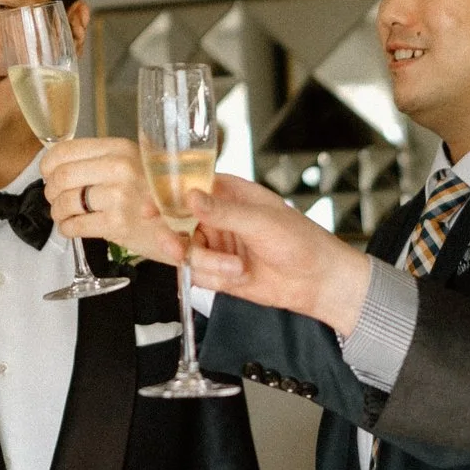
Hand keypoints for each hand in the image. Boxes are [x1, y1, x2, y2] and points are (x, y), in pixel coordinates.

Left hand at [40, 137, 182, 264]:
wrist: (187, 219)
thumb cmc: (156, 191)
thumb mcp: (134, 162)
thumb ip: (102, 159)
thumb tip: (58, 161)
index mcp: (120, 148)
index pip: (65, 151)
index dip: (48, 165)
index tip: (48, 173)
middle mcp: (120, 169)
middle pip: (61, 177)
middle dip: (51, 191)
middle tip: (55, 197)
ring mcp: (119, 197)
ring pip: (65, 202)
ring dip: (58, 211)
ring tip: (64, 213)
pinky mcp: (118, 225)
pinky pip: (75, 225)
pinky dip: (67, 228)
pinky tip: (73, 227)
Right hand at [184, 175, 375, 335]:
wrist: (318, 282)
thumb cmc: (300, 240)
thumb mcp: (261, 221)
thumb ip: (223, 211)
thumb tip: (190, 196)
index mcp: (229, 194)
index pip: (188, 188)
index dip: (166, 196)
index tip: (151, 207)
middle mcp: (217, 218)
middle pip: (177, 223)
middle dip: (175, 237)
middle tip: (177, 247)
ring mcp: (216, 246)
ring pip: (186, 252)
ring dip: (206, 262)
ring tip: (236, 267)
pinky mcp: (218, 272)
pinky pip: (197, 274)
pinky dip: (212, 278)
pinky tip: (237, 276)